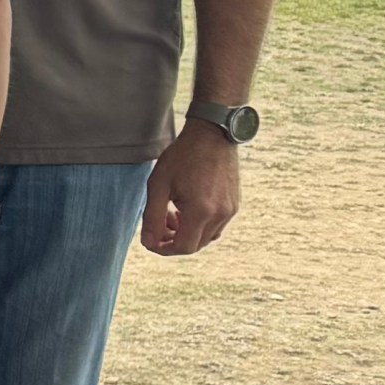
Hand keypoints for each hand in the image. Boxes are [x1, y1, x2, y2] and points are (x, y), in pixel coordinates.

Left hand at [141, 121, 242, 257]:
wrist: (212, 135)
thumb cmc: (182, 157)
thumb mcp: (158, 186)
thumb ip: (152, 218)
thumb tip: (149, 243)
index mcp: (201, 211)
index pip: (183, 248)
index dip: (164, 249)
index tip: (151, 240)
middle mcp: (221, 215)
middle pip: (195, 245)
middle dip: (173, 240)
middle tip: (161, 221)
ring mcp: (231, 210)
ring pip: (206, 238)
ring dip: (187, 233)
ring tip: (173, 212)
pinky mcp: (235, 205)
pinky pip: (216, 226)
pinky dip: (199, 225)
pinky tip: (188, 207)